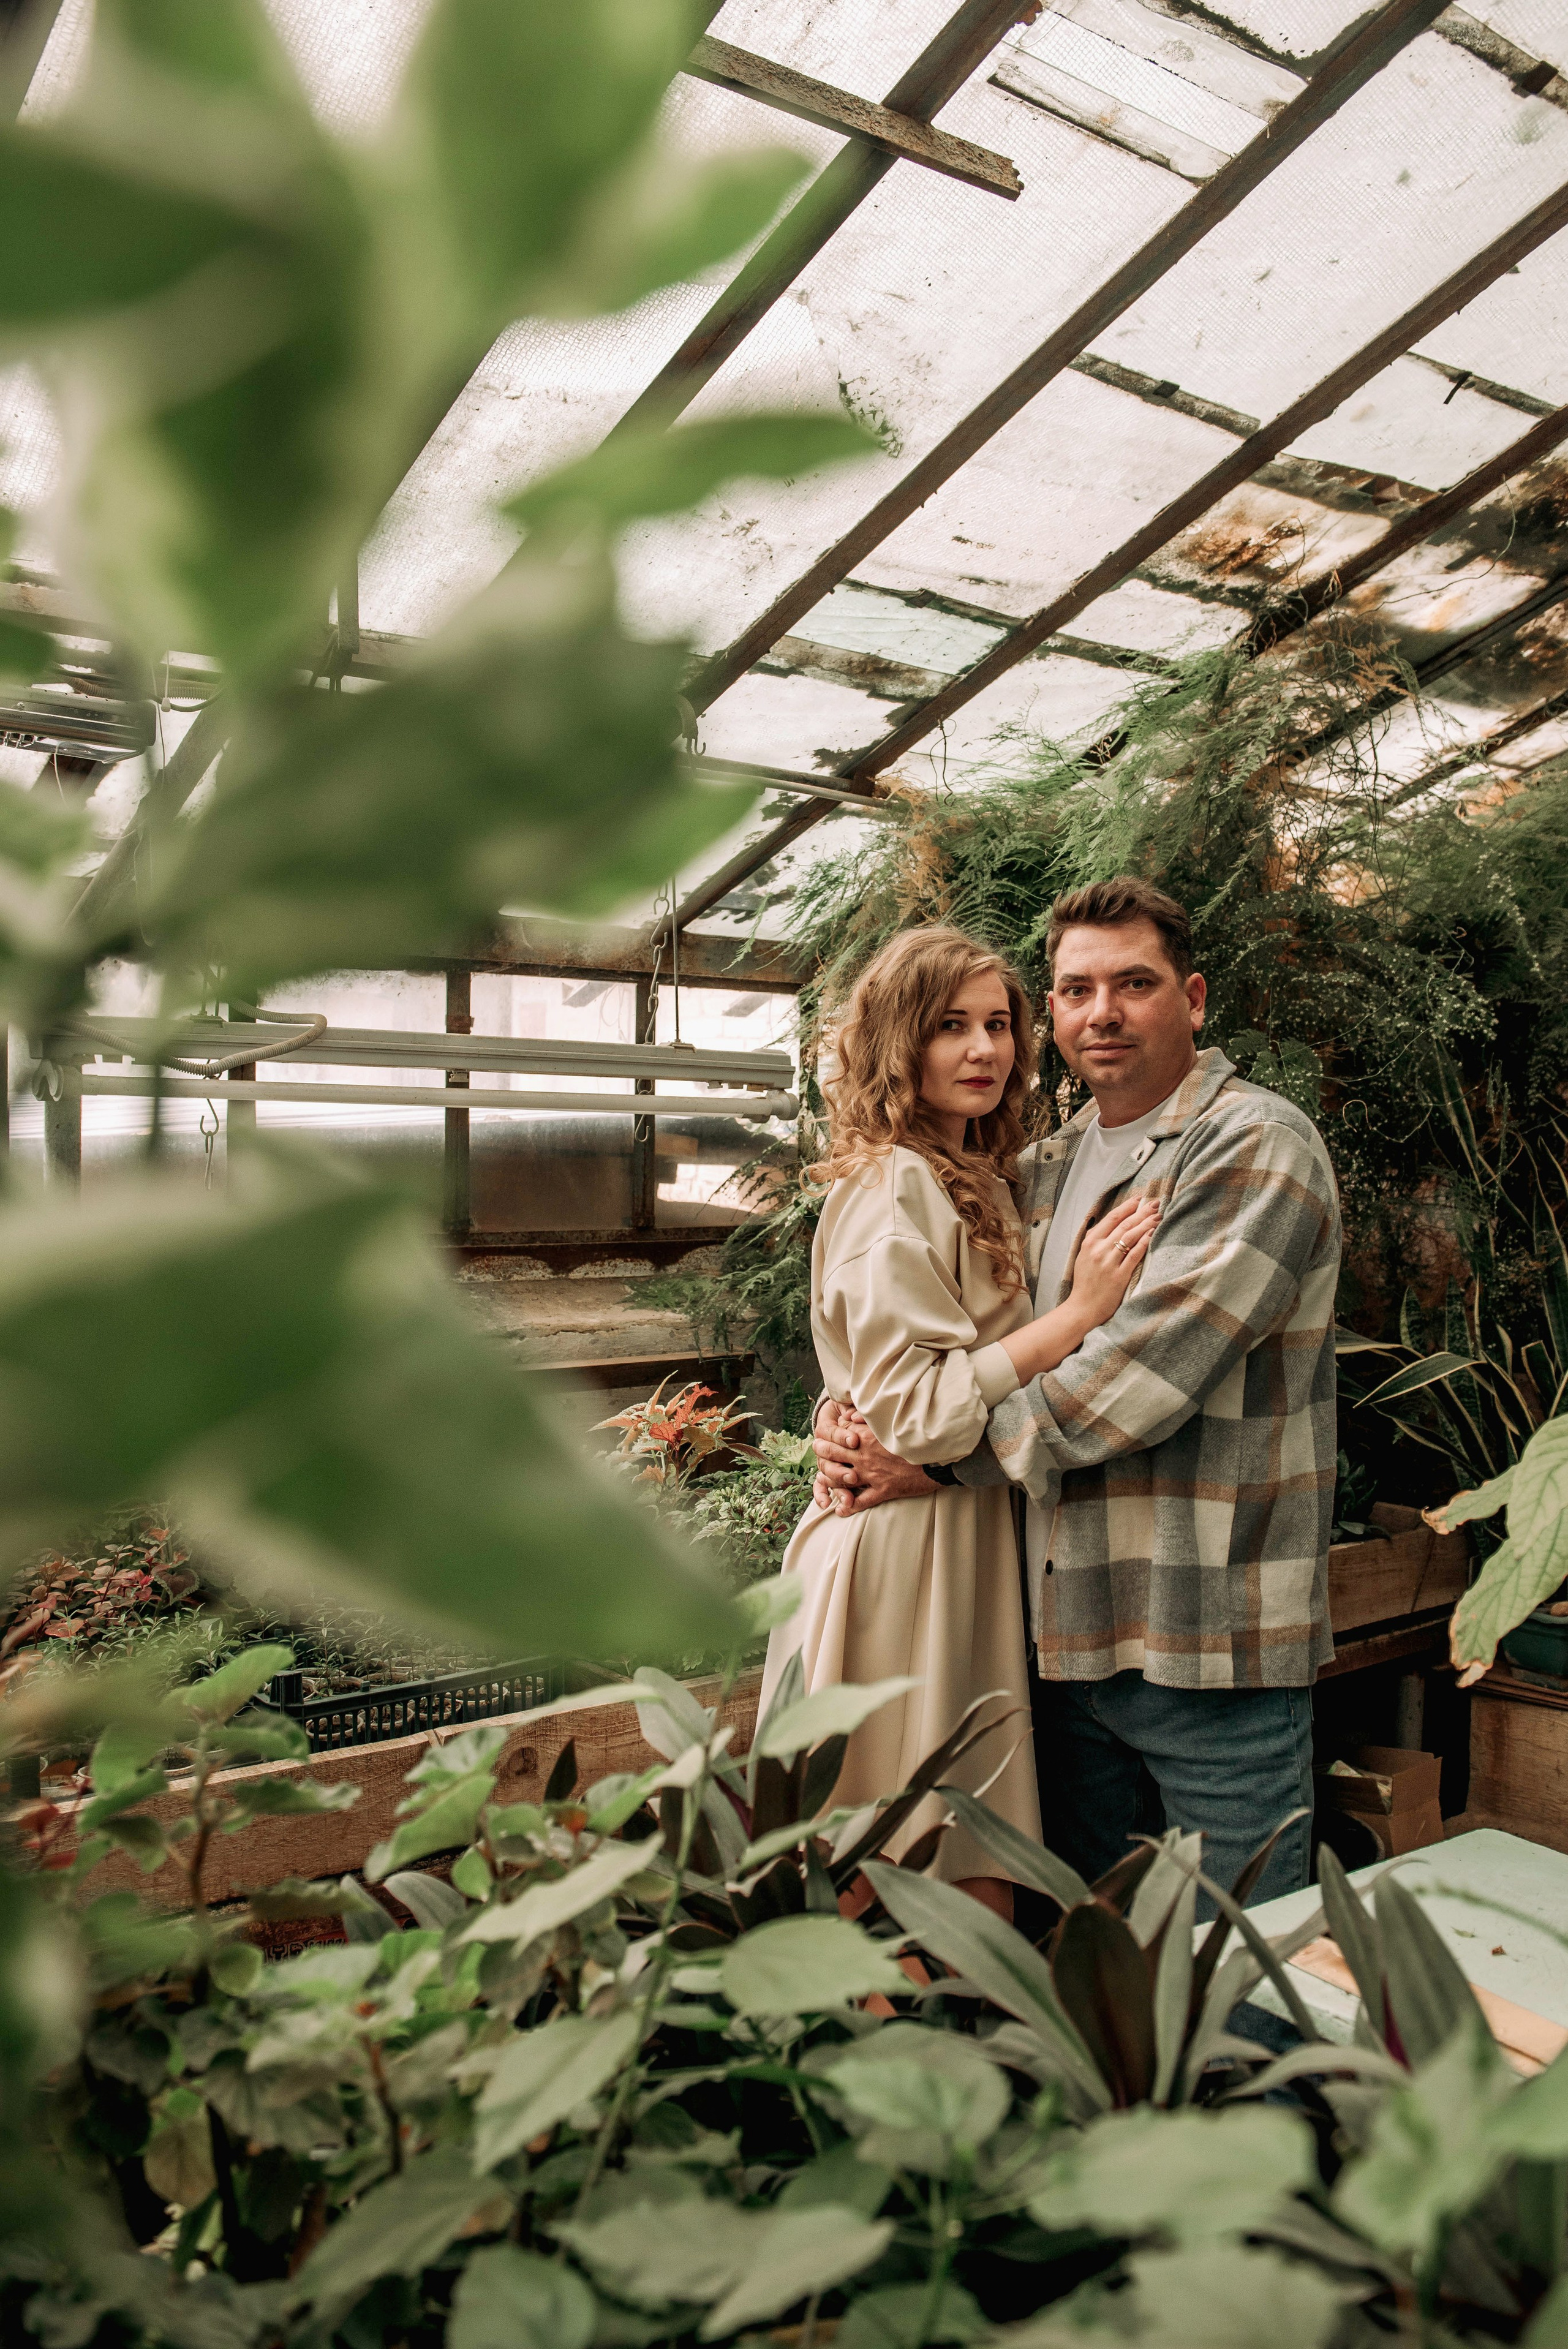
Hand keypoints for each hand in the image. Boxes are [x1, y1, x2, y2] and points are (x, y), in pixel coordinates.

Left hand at [813, 1403, 936, 1514]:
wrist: (937, 1459)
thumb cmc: (916, 1438)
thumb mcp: (891, 1423)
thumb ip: (868, 1419)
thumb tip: (850, 1416)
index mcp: (867, 1437)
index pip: (840, 1433)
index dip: (830, 1431)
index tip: (824, 1430)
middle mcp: (865, 1456)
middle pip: (834, 1453)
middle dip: (822, 1450)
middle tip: (816, 1448)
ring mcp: (872, 1475)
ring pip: (841, 1478)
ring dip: (829, 1477)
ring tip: (821, 1477)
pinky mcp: (883, 1491)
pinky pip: (861, 1501)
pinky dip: (849, 1506)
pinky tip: (840, 1509)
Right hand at [1068, 1191, 1160, 1326]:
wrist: (1082, 1308)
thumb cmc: (1085, 1283)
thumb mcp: (1083, 1257)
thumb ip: (1094, 1241)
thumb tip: (1107, 1225)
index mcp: (1090, 1243)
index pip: (1111, 1218)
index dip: (1127, 1207)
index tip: (1139, 1199)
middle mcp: (1099, 1250)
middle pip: (1124, 1225)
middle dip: (1142, 1212)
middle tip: (1156, 1203)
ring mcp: (1109, 1263)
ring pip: (1131, 1237)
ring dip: (1146, 1224)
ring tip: (1158, 1216)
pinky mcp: (1119, 1276)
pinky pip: (1134, 1255)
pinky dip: (1144, 1243)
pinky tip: (1153, 1234)